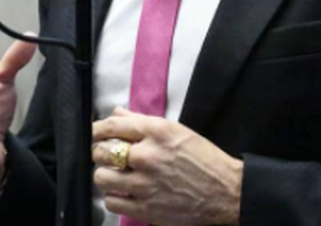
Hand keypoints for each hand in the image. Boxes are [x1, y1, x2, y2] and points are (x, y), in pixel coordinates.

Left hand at [92, 107, 242, 225]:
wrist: (226, 191)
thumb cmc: (204, 159)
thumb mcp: (177, 131)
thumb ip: (143, 121)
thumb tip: (117, 112)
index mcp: (157, 132)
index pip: (112, 126)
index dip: (97, 129)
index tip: (94, 133)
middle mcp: (148, 156)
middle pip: (101, 152)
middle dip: (101, 153)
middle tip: (108, 156)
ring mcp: (145, 184)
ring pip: (102, 178)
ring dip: (106, 176)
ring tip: (116, 176)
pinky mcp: (146, 208)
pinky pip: (111, 202)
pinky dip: (114, 197)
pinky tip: (124, 193)